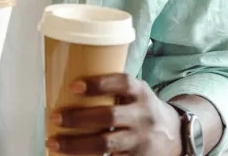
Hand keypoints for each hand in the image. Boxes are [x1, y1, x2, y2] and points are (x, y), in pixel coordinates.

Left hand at [46, 73, 182, 155]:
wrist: (173, 135)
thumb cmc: (142, 109)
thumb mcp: (135, 93)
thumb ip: (112, 89)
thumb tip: (68, 86)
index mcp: (140, 93)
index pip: (122, 83)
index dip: (99, 83)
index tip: (74, 86)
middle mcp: (142, 115)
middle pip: (109, 116)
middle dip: (78, 118)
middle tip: (54, 117)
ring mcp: (140, 139)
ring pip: (105, 143)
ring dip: (76, 144)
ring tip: (54, 142)